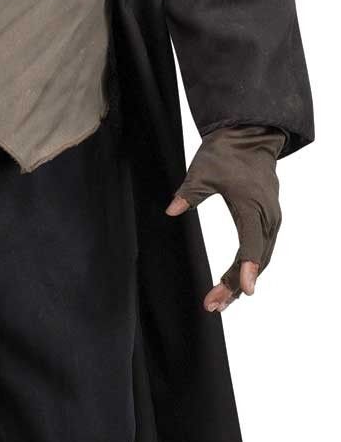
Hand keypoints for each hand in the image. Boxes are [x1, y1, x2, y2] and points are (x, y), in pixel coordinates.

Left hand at [164, 125, 285, 312]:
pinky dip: (247, 268)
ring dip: (241, 281)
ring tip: (219, 302)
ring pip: (261, 259)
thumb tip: (171, 210)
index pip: (252, 245)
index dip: (246, 269)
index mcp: (252, 206)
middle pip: (257, 260)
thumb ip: (189, 193)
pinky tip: (233, 284)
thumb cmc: (228, 153)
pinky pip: (261, 250)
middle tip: (212, 305)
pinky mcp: (268, 220)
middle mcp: (267, 217)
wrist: (250, 136)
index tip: (246, 290)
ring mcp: (270, 219)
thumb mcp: (203, 171)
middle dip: (235, 285)